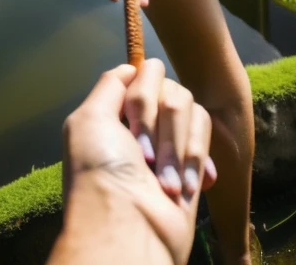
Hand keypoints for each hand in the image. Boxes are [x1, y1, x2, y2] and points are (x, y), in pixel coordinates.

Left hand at [61, 60, 216, 264]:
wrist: (131, 228)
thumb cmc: (102, 172)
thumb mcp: (88, 119)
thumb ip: (111, 84)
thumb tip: (132, 67)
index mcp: (116, 111)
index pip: (145, 73)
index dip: (143, 93)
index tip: (131, 119)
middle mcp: (145, 123)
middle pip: (171, 89)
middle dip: (159, 124)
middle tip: (145, 157)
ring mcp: (171, 142)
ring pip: (191, 108)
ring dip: (176, 147)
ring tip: (164, 182)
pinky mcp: (194, 162)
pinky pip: (207, 134)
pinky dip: (196, 160)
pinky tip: (186, 186)